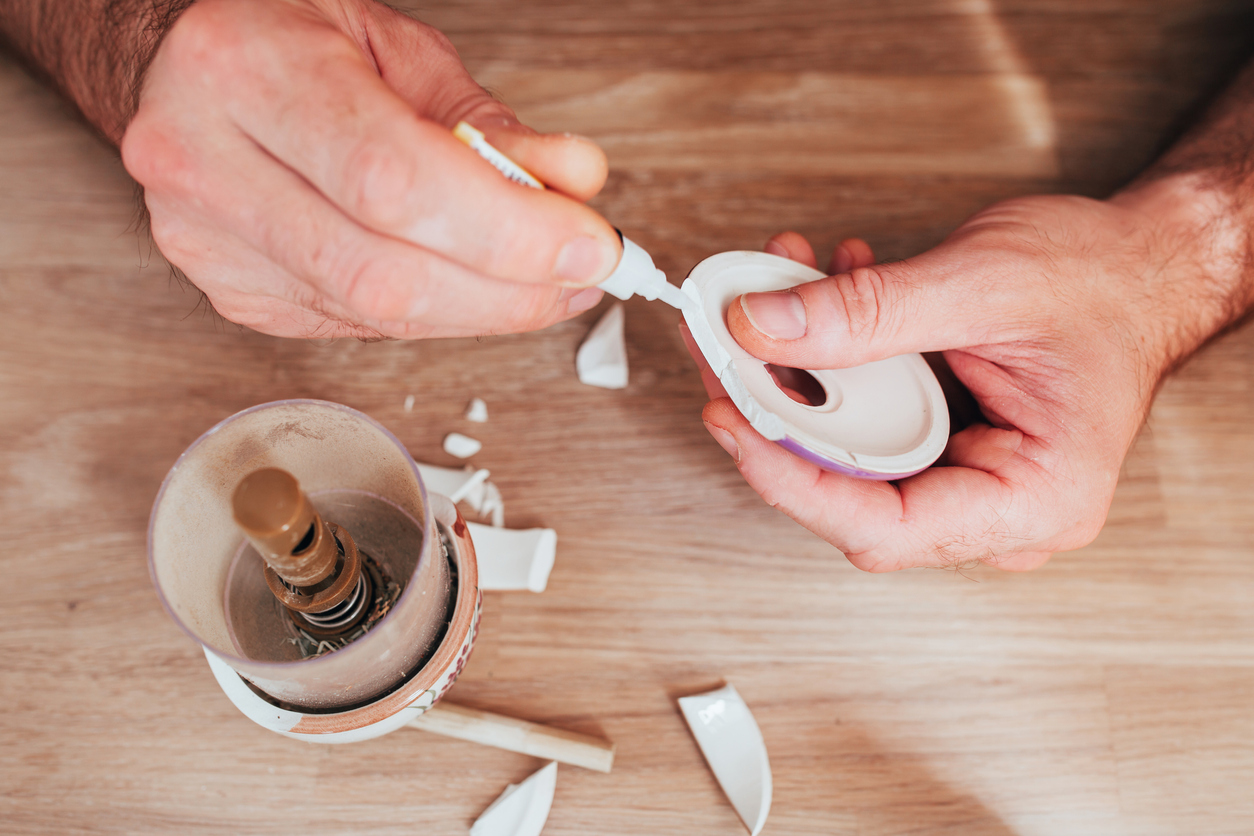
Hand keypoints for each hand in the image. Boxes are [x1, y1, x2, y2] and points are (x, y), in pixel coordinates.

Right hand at [121, 0, 619, 338]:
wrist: (177, 70)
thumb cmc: (286, 42)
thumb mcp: (394, 47)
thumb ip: (485, 121)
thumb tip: (574, 182)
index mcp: (248, 72)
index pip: (395, 180)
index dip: (507, 231)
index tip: (590, 244)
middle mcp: (207, 164)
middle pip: (385, 272)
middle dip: (510, 290)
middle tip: (583, 276)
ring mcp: (209, 243)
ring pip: (375, 315)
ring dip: (485, 310)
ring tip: (549, 284)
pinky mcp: (232, 293)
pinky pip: (359, 327)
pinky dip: (436, 313)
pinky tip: (476, 290)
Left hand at [690, 178, 1248, 570]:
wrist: (1142, 264)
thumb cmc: (1106, 285)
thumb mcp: (983, 284)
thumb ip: (868, 312)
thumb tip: (762, 332)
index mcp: (1033, 498)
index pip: (885, 529)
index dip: (793, 482)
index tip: (733, 422)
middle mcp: (997, 507)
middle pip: (850, 492)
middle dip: (778, 410)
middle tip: (724, 345)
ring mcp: (969, 478)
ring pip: (847, 450)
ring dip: (800, 371)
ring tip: (772, 295)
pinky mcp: (946, 443)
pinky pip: (865, 417)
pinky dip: (834, 358)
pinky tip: (821, 294)